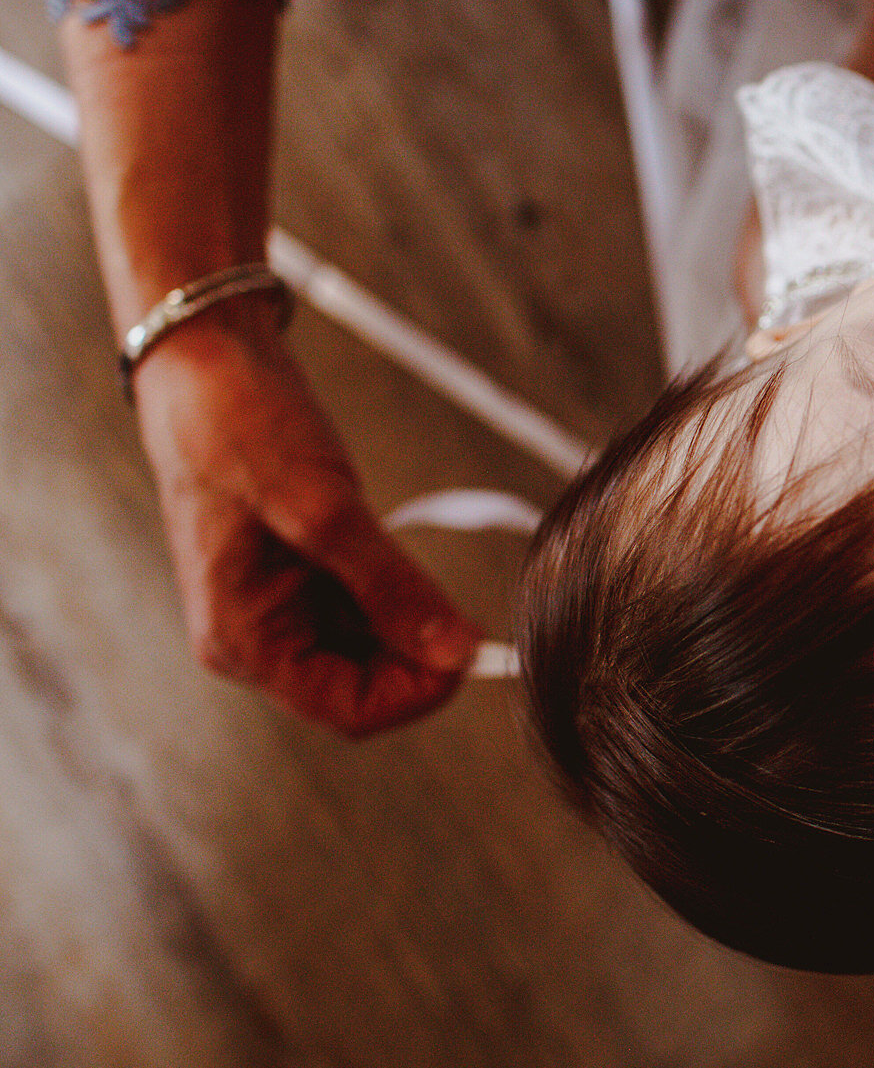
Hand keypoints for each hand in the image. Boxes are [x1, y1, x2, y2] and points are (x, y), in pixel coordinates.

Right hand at [131, 304, 480, 735]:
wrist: (206, 357)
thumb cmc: (238, 425)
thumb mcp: (321, 508)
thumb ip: (391, 586)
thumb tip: (455, 650)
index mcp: (243, 641)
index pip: (349, 710)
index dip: (418, 691)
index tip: (474, 651)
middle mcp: (256, 637)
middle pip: (362, 685)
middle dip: (421, 657)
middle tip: (473, 615)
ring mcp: (278, 606)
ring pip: (369, 647)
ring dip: (411, 623)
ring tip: (436, 579)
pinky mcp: (299, 573)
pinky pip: (361, 606)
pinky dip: (396, 594)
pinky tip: (409, 560)